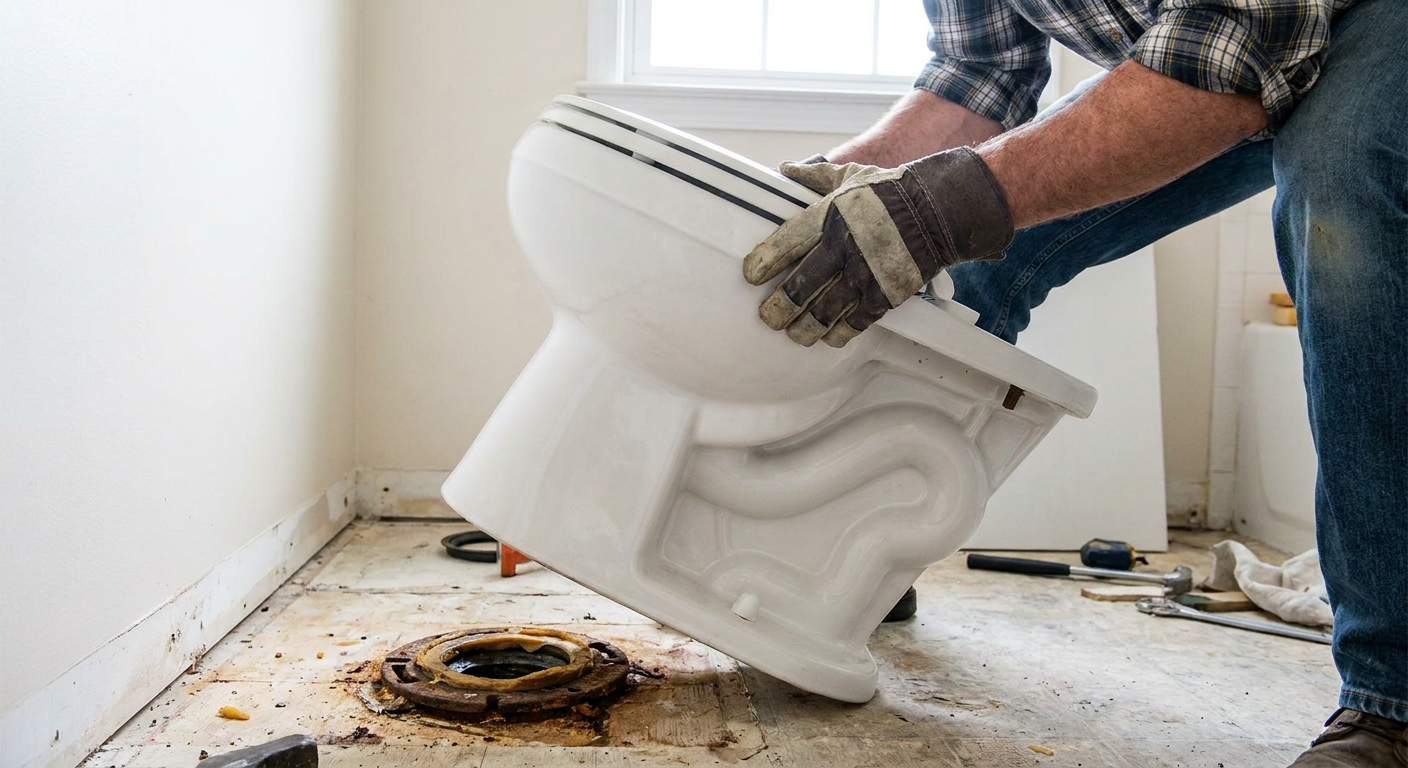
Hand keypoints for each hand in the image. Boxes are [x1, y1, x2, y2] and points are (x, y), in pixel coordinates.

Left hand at [743, 148, 1012, 346]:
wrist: (939, 211)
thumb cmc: (891, 192)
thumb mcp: (851, 175)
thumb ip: (815, 176)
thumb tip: (785, 169)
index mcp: (830, 216)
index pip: (785, 244)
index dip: (764, 263)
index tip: (751, 276)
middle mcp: (844, 248)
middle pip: (799, 287)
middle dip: (779, 307)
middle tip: (768, 317)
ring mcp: (865, 275)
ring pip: (823, 312)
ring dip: (803, 327)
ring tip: (794, 333)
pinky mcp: (885, 295)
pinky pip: (854, 322)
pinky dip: (837, 333)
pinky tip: (827, 337)